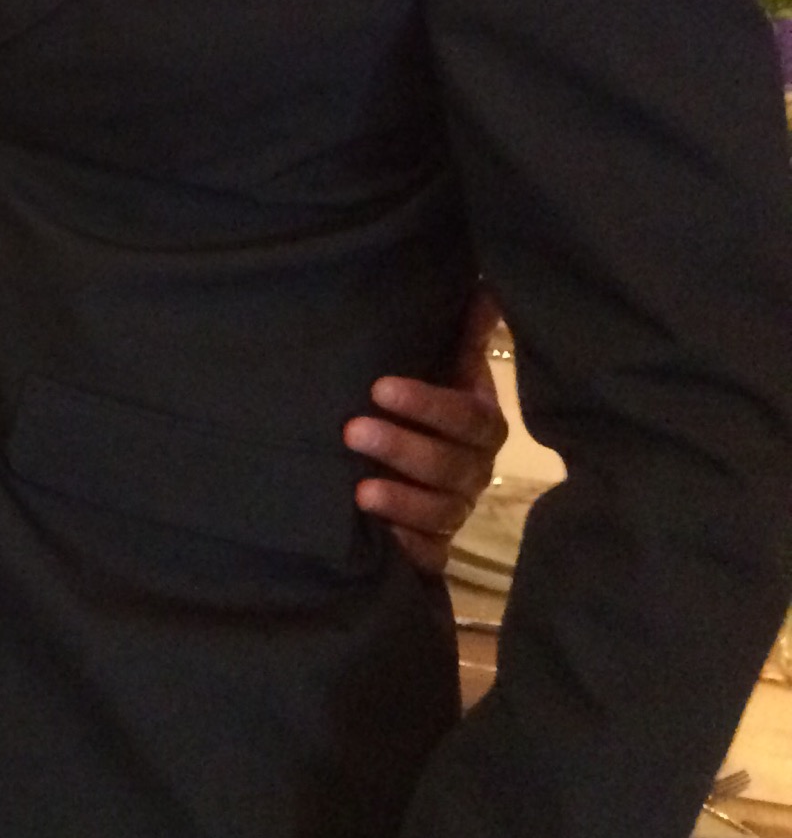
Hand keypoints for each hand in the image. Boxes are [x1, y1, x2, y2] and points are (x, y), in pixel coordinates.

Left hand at [348, 287, 507, 574]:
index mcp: (480, 423)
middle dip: (404, 447)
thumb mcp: (440, 364)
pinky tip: (379, 537)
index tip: (379, 387)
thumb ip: (461, 332)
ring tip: (359, 490)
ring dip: (402, 500)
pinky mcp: (432, 544)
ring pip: (441, 511)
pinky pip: (428, 553)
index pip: (468, 416)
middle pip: (453, 465)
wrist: (404, 461)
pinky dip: (407, 546)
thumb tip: (485, 284)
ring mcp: (454, 509)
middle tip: (353, 429)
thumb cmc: (419, 401)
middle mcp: (474, 469)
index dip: (428, 404)